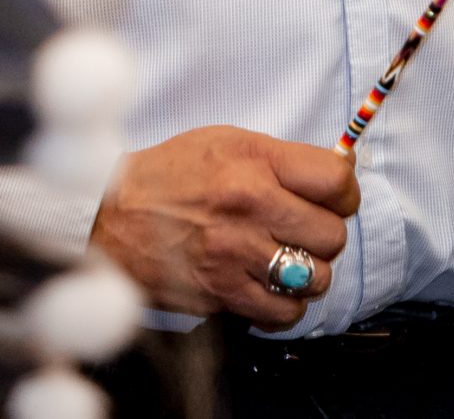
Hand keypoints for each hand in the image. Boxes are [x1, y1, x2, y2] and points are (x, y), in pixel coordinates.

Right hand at [90, 125, 361, 327]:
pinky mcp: (222, 292)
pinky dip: (285, 304)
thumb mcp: (223, 142)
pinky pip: (284, 311)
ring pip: (316, 277)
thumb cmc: (168, 175)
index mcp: (253, 161)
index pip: (336, 181)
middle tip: (304, 232)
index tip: (334, 199)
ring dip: (308, 273)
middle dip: (325, 235)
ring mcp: (236, 252)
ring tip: (287, 261)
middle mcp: (249, 205)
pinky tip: (269, 287)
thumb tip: (337, 175)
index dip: (344, 193)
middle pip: (332, 234)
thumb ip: (279, 158)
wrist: (109, 214)